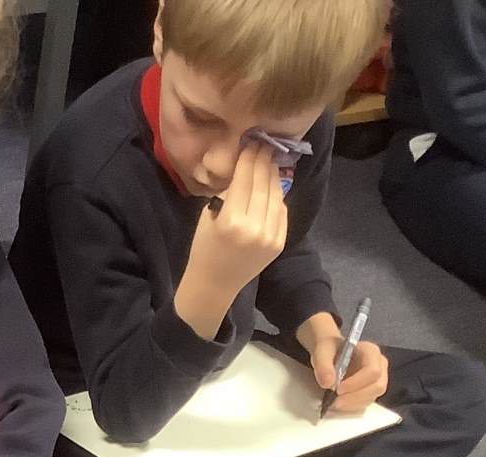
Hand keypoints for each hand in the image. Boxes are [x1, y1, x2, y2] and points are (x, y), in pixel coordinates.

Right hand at [175, 142, 288, 337]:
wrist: (215, 285)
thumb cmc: (204, 250)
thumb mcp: (208, 218)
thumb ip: (228, 195)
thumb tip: (245, 168)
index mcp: (230, 220)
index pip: (244, 179)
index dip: (249, 157)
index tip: (252, 141)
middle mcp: (253, 227)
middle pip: (262, 184)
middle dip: (263, 161)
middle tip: (264, 143)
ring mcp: (269, 236)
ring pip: (275, 195)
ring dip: (273, 174)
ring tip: (270, 159)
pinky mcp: (278, 243)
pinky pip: (281, 211)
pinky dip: (277, 196)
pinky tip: (273, 184)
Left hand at [301, 314, 388, 414]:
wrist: (329, 354)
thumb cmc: (329, 349)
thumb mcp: (322, 351)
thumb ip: (323, 365)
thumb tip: (328, 383)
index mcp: (371, 351)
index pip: (372, 371)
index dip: (356, 383)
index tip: (338, 389)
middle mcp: (379, 365)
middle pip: (377, 386)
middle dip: (355, 397)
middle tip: (335, 401)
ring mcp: (377, 379)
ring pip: (372, 397)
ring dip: (353, 403)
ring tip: (334, 402)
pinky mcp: (370, 390)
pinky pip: (366, 402)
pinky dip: (352, 406)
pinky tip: (339, 403)